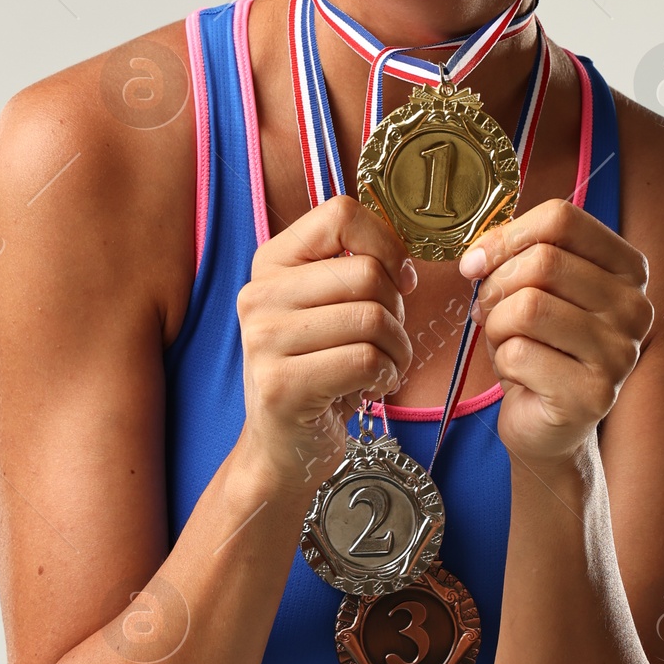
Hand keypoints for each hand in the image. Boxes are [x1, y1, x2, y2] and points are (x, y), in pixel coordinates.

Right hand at [237, 197, 415, 492]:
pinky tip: (371, 387)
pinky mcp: (281, 386)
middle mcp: (258, 296)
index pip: (339, 215)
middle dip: (397, 310)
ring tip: (382, 366)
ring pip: (372, 318)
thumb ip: (357, 273)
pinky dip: (386, 376)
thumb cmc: (320, 372)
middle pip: (365, 273)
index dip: (385, 244)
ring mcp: (263, 341)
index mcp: (271, 264)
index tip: (397, 280)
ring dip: (397, 348)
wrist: (284, 447)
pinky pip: (365, 361)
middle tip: (387, 339)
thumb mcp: (331, 310)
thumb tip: (405, 265)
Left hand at [459, 200, 651, 463]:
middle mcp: (635, 307)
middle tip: (488, 312)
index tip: (476, 261)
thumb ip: (517, 257)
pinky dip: (502, 363)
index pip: (562, 219)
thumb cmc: (540, 349)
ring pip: (528, 307)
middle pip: (544, 261)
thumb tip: (477, 257)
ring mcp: (620, 353)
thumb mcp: (533, 289)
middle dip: (497, 286)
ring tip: (507, 343)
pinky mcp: (594, 394)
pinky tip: (521, 376)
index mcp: (628, 270)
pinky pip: (519, 354)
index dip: (508, 235)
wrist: (549, 425)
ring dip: (497, 326)